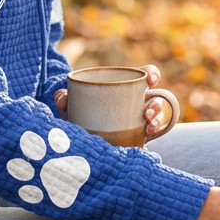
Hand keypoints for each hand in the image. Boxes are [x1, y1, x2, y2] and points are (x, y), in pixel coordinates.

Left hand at [54, 64, 168, 138]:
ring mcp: (139, 122)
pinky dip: (151, 136)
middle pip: (155, 99)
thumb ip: (65, 100)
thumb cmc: (80, 117)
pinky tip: (146, 137)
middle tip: (146, 113)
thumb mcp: (73, 108)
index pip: (144, 76)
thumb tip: (62, 97)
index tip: (151, 79)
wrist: (83, 145)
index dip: (152, 74)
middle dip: (156, 106)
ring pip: (156, 118)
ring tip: (148, 127)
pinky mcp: (139, 140)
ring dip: (156, 121)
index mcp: (124, 89)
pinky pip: (150, 137)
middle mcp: (135, 104)